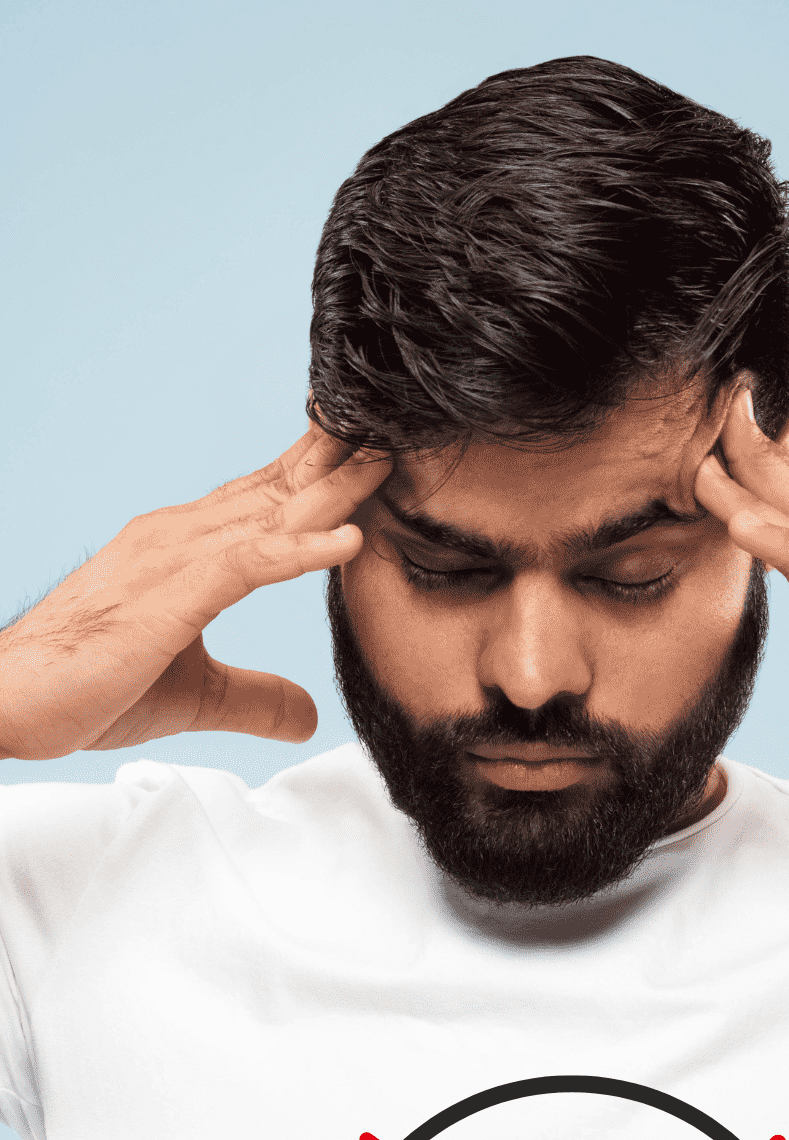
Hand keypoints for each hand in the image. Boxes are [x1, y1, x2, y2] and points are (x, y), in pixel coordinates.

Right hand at [0, 426, 388, 759]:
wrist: (11, 700)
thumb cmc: (87, 688)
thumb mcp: (196, 697)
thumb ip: (253, 698)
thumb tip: (307, 713)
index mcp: (184, 548)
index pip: (264, 499)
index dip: (320, 474)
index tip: (374, 451)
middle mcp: (180, 536)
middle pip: (276, 488)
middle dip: (338, 458)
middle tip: (398, 425)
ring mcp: (173, 558)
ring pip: (270, 513)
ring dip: (334, 488)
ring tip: (390, 460)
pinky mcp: (169, 596)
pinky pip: (248, 564)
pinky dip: (301, 551)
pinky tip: (349, 541)